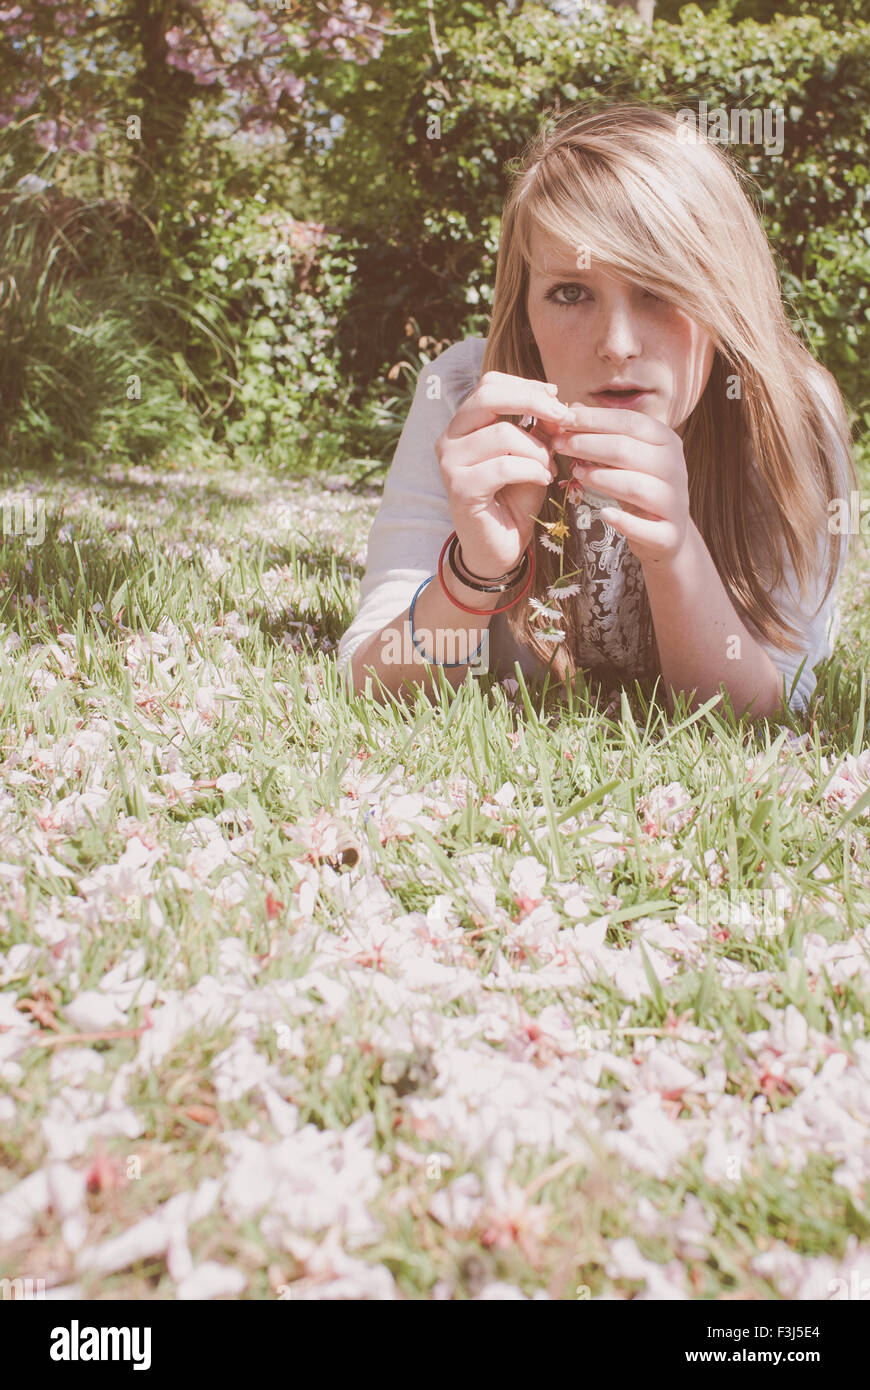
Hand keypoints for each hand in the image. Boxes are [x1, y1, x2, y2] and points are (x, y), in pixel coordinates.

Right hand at [434, 370, 569, 578]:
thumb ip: (540, 429)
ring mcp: (450, 463)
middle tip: (561, 418)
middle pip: (488, 396)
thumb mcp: (532, 456)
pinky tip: (544, 480)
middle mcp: (450, 439)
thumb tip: (557, 402)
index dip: (525, 385)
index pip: (489, 384)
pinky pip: (505, 466)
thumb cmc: (513, 500)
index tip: (555, 398)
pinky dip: (532, 470)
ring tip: (549, 466)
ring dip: (537, 449)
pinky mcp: (460, 488)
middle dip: (533, 402)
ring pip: (502, 433)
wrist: (498, 548)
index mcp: (464, 425)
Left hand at [553, 403, 691, 566]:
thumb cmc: (640, 486)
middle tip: (559, 445)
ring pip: (635, 486)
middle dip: (588, 445)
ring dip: (601, 479)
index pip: (628, 422)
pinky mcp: (669, 534)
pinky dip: (624, 521)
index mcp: (667, 441)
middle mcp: (675, 467)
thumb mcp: (625, 458)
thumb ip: (603, 434)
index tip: (562, 420)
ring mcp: (674, 501)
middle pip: (627, 451)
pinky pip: (644, 527)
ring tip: (576, 474)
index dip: (593, 419)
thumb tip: (572, 409)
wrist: (667, 533)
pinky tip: (604, 513)